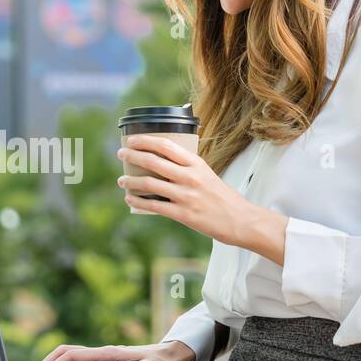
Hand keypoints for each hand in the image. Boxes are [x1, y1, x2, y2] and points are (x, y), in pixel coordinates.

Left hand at [116, 133, 288, 263]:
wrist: (240, 220)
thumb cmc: (221, 196)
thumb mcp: (206, 174)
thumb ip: (186, 168)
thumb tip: (160, 163)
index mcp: (196, 164)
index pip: (166, 146)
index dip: (145, 141)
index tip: (132, 140)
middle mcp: (190, 177)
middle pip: (153, 162)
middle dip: (132, 156)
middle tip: (121, 154)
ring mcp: (186, 196)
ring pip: (150, 184)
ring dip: (131, 181)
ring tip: (121, 180)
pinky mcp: (183, 214)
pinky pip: (154, 206)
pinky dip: (138, 201)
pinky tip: (130, 198)